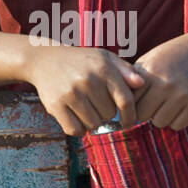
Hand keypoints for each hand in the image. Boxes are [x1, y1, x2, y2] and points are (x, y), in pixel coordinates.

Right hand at [28, 43, 145, 134]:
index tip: (128, 122)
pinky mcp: (56, 105)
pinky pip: (75, 129)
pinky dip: (78, 129)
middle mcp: (88, 81)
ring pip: (93, 124)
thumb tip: (142, 84)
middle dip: (106, 113)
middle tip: (97, 105)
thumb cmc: (81, 61)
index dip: (130, 116)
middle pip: (109, 115)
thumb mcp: (105, 58)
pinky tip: (77, 117)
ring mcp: (71, 93)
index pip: (125, 101)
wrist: (45, 59)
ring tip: (87, 109)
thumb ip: (125, 71)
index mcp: (103, 69)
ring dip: (92, 121)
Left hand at [133, 29, 187, 129]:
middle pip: (142, 115)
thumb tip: (118, 108)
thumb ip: (133, 80)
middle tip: (150, 104)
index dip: (130, 104)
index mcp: (150, 71)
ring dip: (160, 116)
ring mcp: (183, 95)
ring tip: (165, 103)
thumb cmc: (172, 57)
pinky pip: (177, 125)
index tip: (132, 105)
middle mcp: (166, 83)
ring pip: (159, 122)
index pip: (130, 101)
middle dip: (144, 112)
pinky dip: (176, 119)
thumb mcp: (150, 60)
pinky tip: (178, 106)